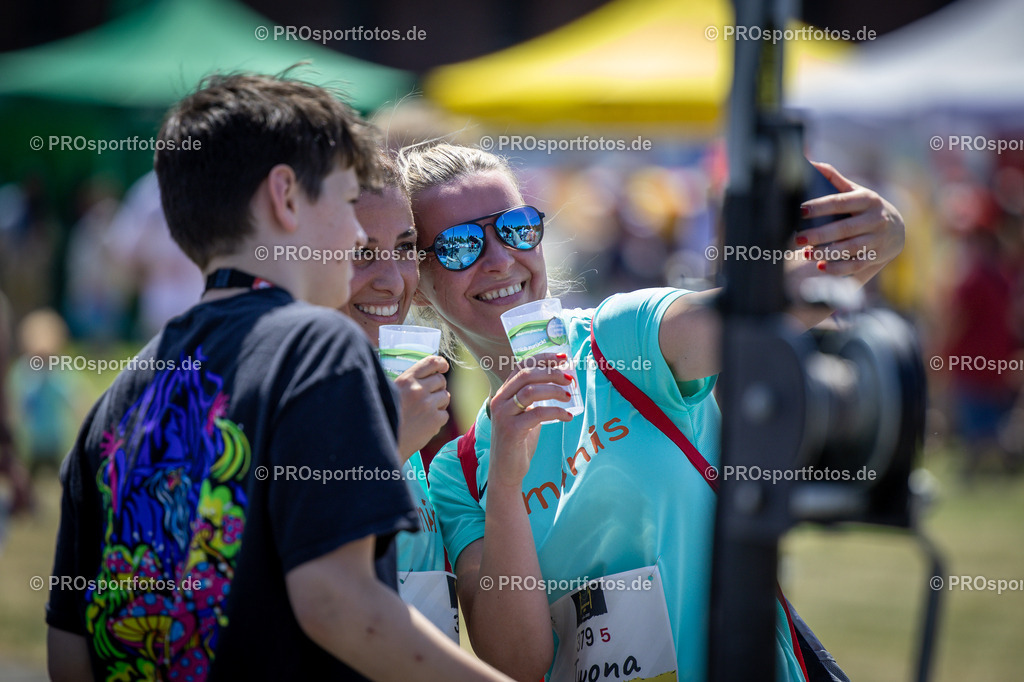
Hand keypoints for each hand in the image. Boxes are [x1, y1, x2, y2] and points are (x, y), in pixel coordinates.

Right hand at [394, 356, 450, 460]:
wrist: (384, 440)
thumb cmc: (385, 415)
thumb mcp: (391, 391)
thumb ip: (408, 382)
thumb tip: (426, 374)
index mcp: (406, 380)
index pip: (431, 362)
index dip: (440, 363)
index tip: (443, 366)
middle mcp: (418, 390)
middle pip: (441, 380)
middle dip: (438, 386)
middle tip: (429, 396)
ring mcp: (428, 405)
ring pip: (445, 396)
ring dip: (439, 402)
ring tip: (426, 411)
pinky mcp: (434, 421)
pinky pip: (444, 414)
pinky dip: (438, 418)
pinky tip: (425, 423)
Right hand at [488, 353, 573, 489]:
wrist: (506, 470)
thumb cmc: (519, 440)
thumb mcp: (526, 414)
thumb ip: (536, 399)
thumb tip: (562, 382)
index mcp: (503, 393)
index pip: (522, 366)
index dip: (543, 359)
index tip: (563, 357)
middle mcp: (499, 401)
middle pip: (526, 374)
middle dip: (551, 373)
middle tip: (569, 379)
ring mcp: (503, 415)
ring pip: (530, 391)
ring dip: (554, 390)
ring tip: (569, 396)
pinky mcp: (511, 431)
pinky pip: (537, 414)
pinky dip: (556, 412)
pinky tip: (567, 416)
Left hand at [796, 161, 904, 280]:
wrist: (897, 229)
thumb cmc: (866, 207)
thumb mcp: (856, 191)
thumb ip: (834, 179)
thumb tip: (811, 162)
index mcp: (867, 199)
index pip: (841, 203)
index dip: (821, 207)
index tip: (801, 210)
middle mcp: (875, 219)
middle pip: (844, 228)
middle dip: (820, 234)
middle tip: (798, 238)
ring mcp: (877, 238)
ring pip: (850, 248)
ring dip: (826, 253)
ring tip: (805, 254)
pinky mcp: (877, 255)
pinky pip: (856, 264)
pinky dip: (838, 268)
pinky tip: (820, 267)